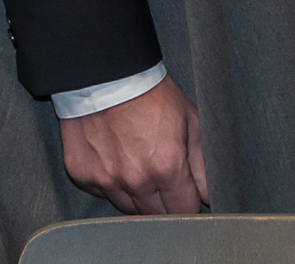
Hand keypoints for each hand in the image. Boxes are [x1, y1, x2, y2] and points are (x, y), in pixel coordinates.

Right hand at [60, 75, 208, 214]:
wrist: (106, 77)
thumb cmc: (152, 95)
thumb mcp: (190, 120)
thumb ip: (203, 162)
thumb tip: (211, 193)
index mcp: (166, 167)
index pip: (184, 210)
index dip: (191, 204)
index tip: (190, 196)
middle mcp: (135, 180)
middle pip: (156, 217)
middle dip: (167, 205)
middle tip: (168, 184)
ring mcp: (106, 181)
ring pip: (129, 210)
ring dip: (140, 198)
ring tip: (143, 170)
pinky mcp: (83, 176)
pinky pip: (104, 194)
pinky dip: (114, 186)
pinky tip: (119, 163)